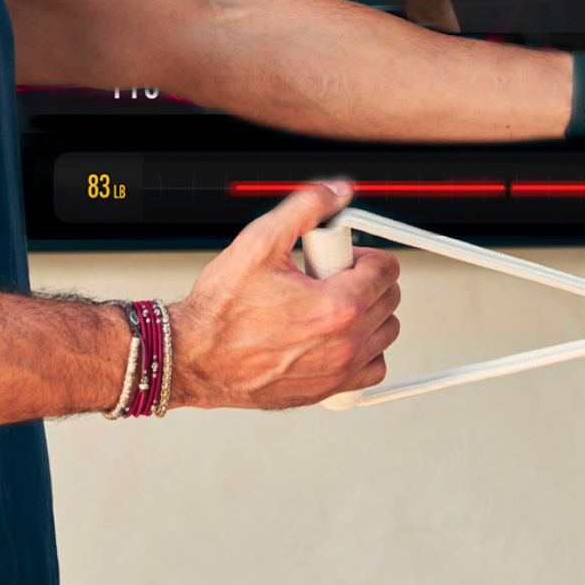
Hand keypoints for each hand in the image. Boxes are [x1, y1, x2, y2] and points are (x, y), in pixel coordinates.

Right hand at [169, 182, 401, 408]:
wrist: (194, 356)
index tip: (342, 257)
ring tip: (330, 304)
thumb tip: (337, 193)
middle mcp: (345, 343)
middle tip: (329, 277)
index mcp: (338, 305)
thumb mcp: (260, 240)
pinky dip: (362, 351)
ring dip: (368, 314)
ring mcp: (338, 371)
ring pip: (385, 333)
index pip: (388, 270)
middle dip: (365, 280)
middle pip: (389, 299)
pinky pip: (371, 368)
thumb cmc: (221, 309)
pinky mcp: (327, 391)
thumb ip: (306, 207)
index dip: (365, 254)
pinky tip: (334, 335)